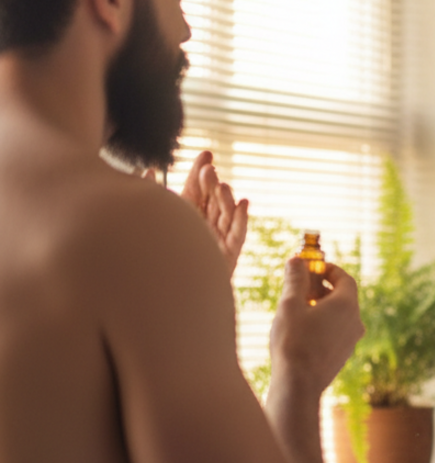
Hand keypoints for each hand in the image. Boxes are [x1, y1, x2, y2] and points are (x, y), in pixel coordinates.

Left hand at [145, 151, 248, 274]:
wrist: (167, 291)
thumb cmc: (159, 254)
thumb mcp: (155, 217)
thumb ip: (151, 194)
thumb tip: (148, 170)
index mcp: (189, 212)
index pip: (196, 187)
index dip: (200, 170)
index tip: (205, 154)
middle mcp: (206, 222)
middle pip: (212, 198)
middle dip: (211, 183)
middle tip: (208, 169)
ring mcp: (219, 237)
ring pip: (226, 213)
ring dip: (226, 198)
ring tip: (222, 186)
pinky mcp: (229, 253)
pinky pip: (238, 235)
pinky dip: (242, 219)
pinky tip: (243, 204)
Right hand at [270, 258, 364, 393]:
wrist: (299, 385)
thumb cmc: (294, 342)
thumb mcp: (290, 304)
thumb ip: (295, 279)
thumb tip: (297, 260)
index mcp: (347, 305)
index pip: (345, 278)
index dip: (329, 269)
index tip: (312, 267)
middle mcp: (355, 322)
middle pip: (343, 296)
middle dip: (322, 287)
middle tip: (301, 286)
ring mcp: (352, 341)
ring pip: (340, 315)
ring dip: (322, 306)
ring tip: (298, 308)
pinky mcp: (343, 355)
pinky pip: (336, 332)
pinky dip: (324, 324)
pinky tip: (302, 330)